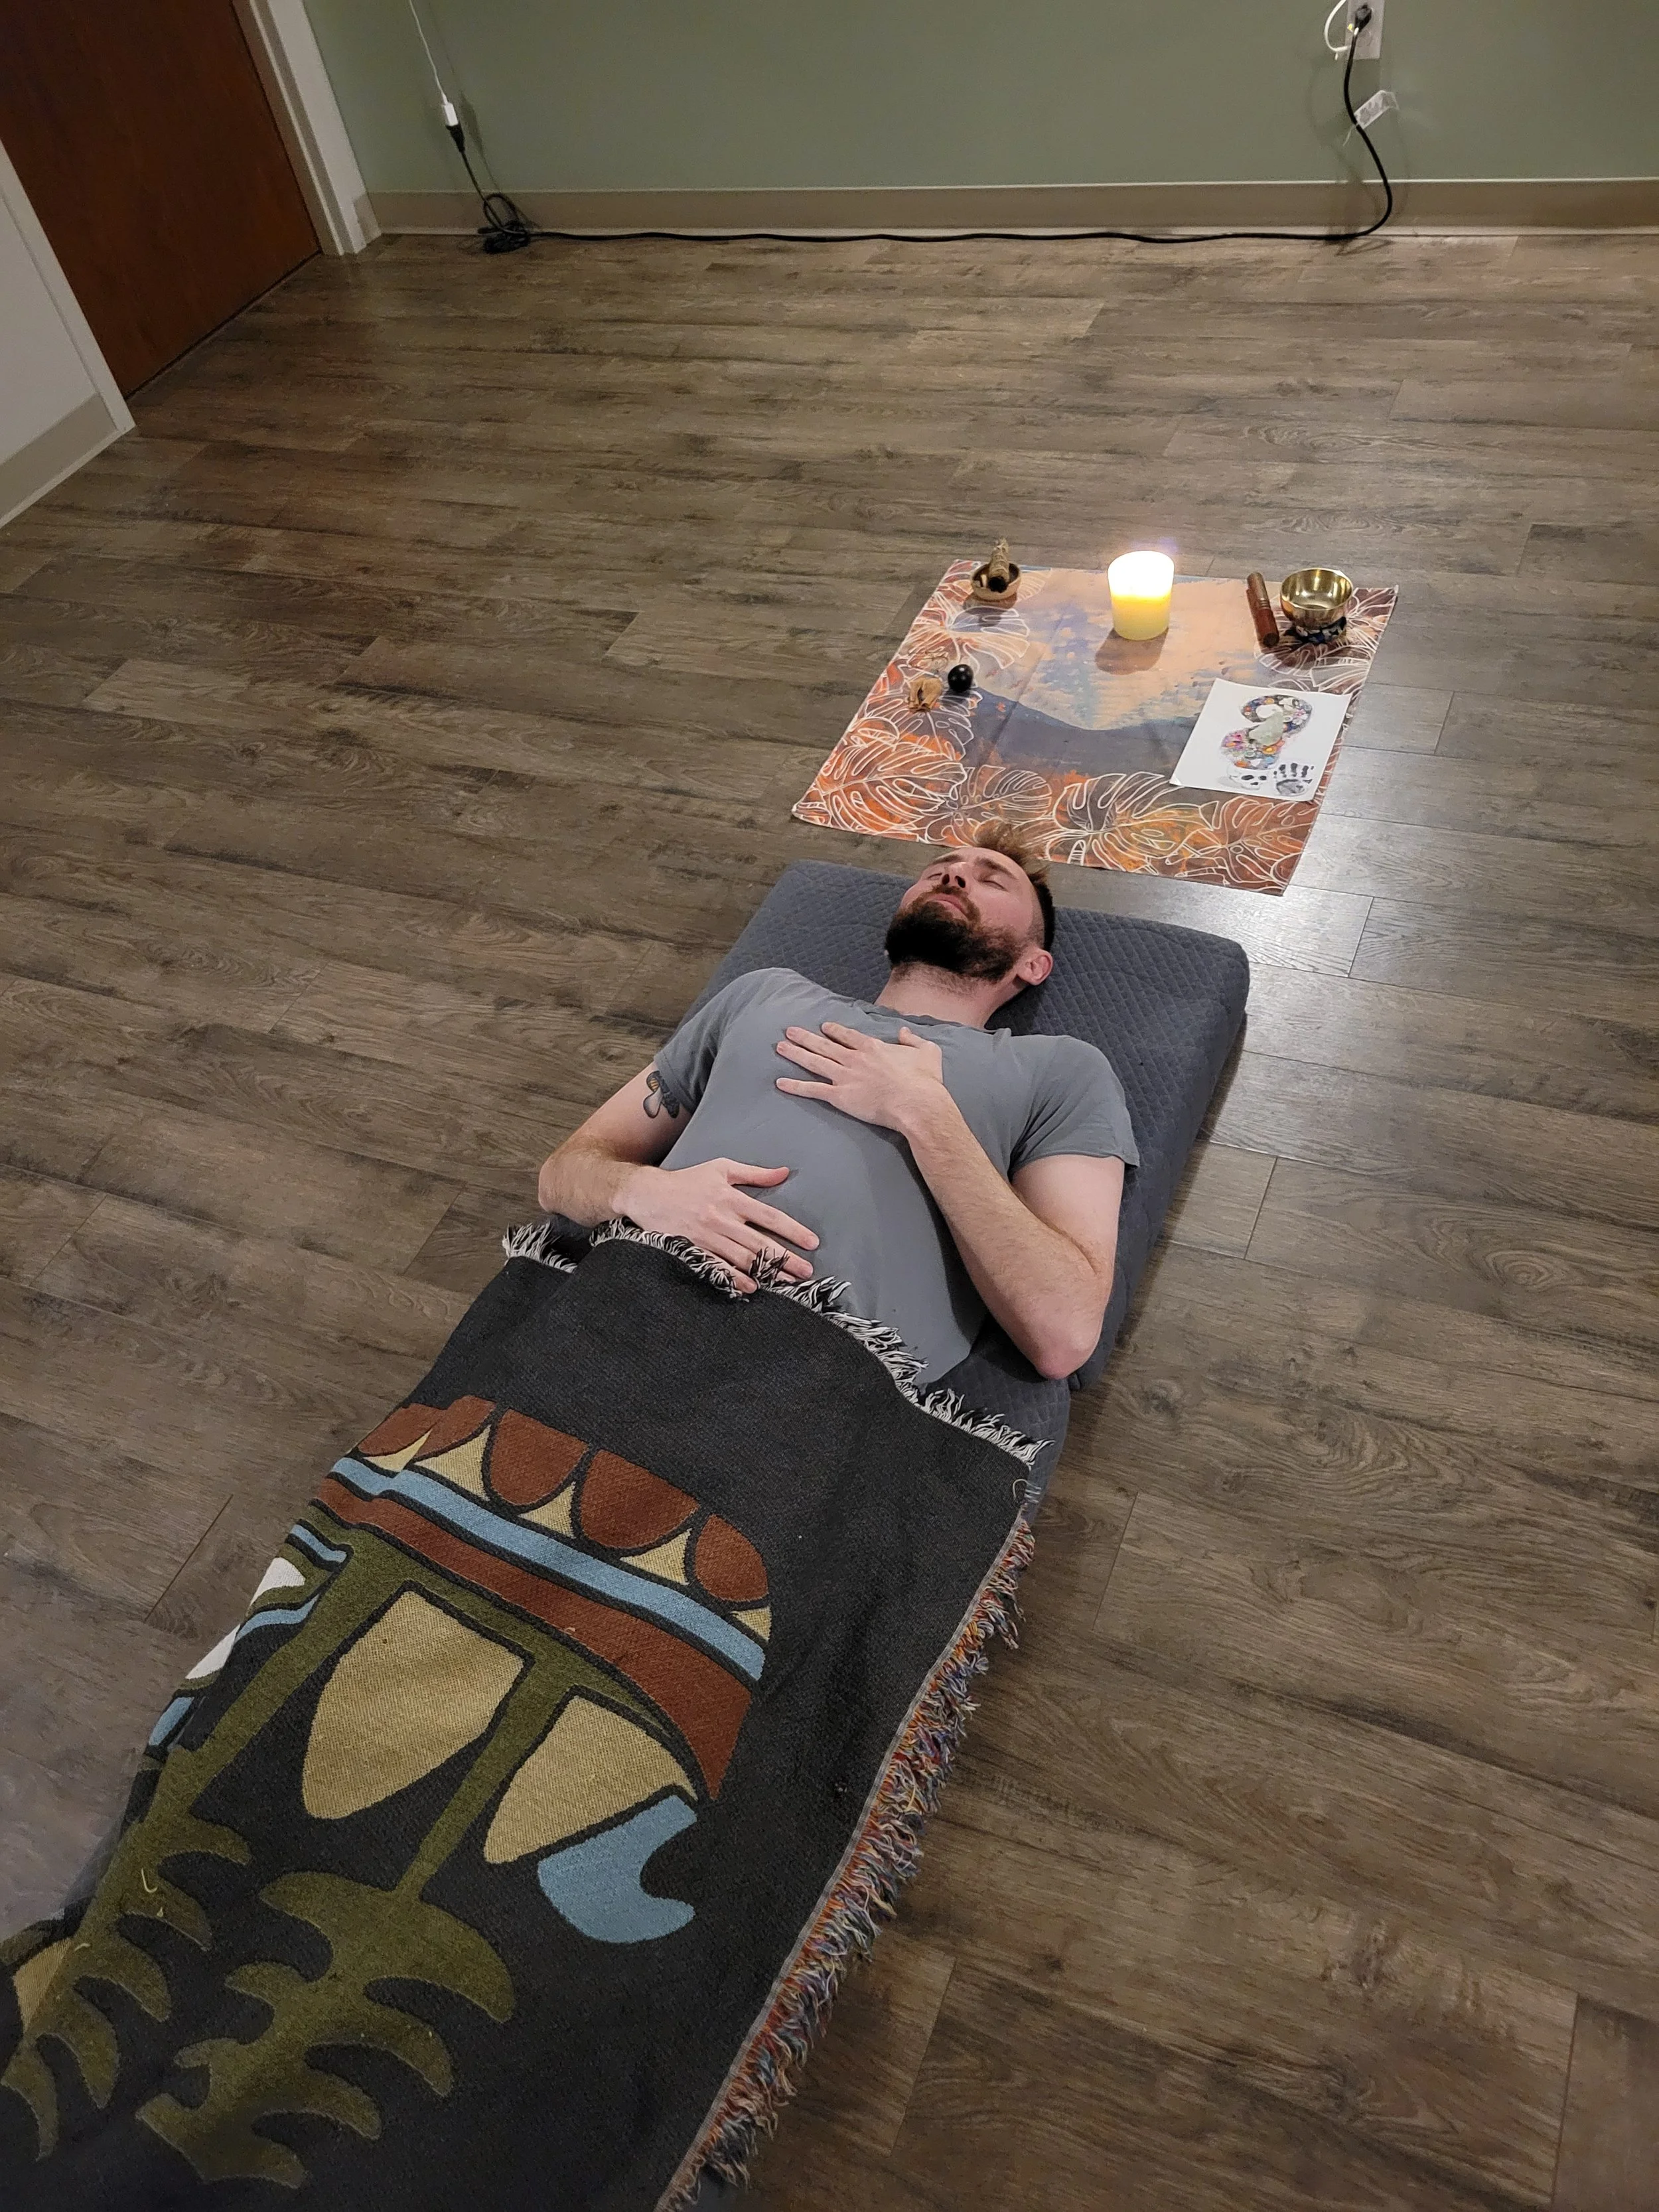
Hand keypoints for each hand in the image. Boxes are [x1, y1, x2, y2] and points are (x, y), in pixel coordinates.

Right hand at [620, 1157, 816, 1294]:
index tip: (811, 1243)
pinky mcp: (693, 1249)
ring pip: (742, 1258)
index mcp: (731, 1197)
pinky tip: (752, 1287)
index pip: (769, 1216)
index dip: (792, 1231)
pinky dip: (735, 1278)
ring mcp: (706, 1236)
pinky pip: (717, 1267)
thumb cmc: (687, 1180)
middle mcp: (721, 1218)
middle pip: (760, 1242)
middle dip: (785, 1259)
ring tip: (787, 1282)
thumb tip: (784, 1172)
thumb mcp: (721, 1168)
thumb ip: (754, 1174)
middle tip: (806, 1271)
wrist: (647, 1194)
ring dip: (767, 1271)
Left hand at [775, 1022, 948, 1138]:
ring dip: (796, 1054)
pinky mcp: (840, 1096)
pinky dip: (796, 1086)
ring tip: (780, 1047)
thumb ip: (914, 1039)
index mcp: (873, 1048)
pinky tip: (780, 1083)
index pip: (848, 1036)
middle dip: (806, 1037)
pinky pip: (813, 1090)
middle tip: (789, 1031)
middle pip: (825, 1045)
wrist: (916, 1103)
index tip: (823, 1027)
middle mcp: (855, 1059)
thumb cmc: (924, 1081)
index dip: (834, 1031)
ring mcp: (845, 1077)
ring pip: (815, 1062)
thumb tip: (904, 1032)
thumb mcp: (928, 1052)